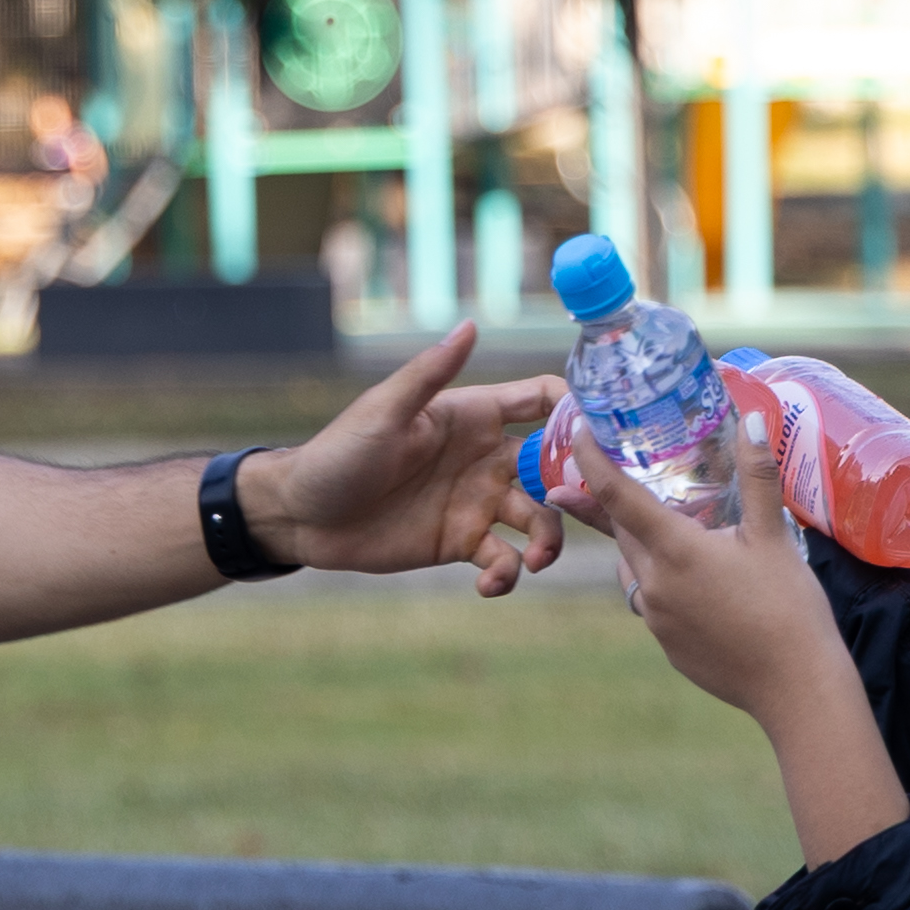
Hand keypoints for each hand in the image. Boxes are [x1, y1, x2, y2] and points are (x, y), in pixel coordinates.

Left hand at [238, 322, 566, 590]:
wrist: (302, 517)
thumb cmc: (338, 453)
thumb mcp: (385, 412)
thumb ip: (431, 374)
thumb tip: (471, 325)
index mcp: (473, 415)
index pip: (541, 401)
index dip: (577, 413)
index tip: (606, 436)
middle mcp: (484, 457)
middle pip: (555, 467)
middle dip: (578, 489)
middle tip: (589, 513)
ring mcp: (476, 502)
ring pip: (540, 519)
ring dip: (549, 541)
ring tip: (534, 561)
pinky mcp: (461, 543)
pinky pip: (504, 560)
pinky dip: (508, 576)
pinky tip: (490, 584)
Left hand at [559, 424, 909, 868]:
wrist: (797, 690)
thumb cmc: (790, 609)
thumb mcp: (775, 537)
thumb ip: (757, 477)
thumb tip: (752, 420)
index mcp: (675, 550)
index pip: (615, 494)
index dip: (590, 458)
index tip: (575, 427)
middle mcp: (652, 585)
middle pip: (621, 530)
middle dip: (614, 499)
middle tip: (611, 467)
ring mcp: (656, 620)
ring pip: (635, 567)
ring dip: (640, 543)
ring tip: (668, 525)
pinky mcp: (667, 645)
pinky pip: (652, 602)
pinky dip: (661, 581)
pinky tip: (696, 580)